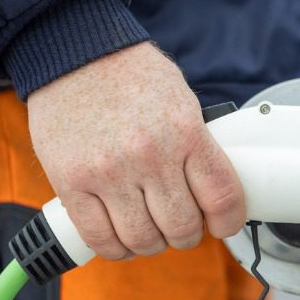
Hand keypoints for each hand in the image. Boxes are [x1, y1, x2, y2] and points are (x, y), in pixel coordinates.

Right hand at [27, 41, 244, 258]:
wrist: (74, 51)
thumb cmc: (131, 75)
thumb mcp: (182, 100)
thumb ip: (198, 145)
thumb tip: (214, 191)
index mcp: (186, 132)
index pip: (222, 197)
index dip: (228, 222)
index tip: (222, 224)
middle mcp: (150, 155)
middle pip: (181, 227)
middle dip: (186, 235)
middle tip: (181, 226)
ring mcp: (108, 172)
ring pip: (142, 239)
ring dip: (152, 243)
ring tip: (150, 230)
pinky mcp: (71, 183)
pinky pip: (99, 238)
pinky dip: (116, 247)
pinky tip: (121, 237)